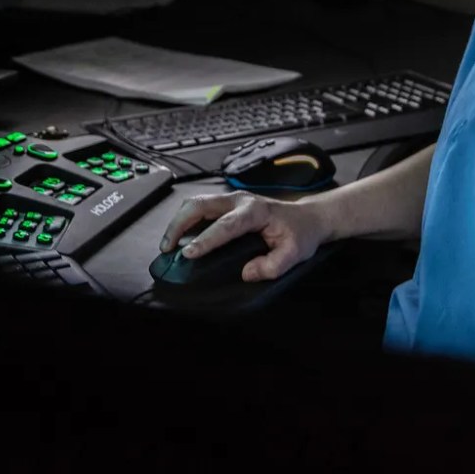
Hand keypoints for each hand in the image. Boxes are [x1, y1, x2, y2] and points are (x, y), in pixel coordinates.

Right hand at [157, 190, 329, 282]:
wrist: (307, 217)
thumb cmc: (300, 233)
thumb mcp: (295, 254)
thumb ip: (273, 266)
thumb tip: (247, 272)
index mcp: (255, 211)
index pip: (225, 225)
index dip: (205, 239)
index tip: (188, 253)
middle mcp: (239, 201)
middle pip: (200, 205)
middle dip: (179, 224)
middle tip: (167, 248)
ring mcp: (231, 200)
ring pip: (196, 203)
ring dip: (178, 221)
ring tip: (168, 245)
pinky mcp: (227, 205)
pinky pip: (200, 208)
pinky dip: (185, 220)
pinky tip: (179, 237)